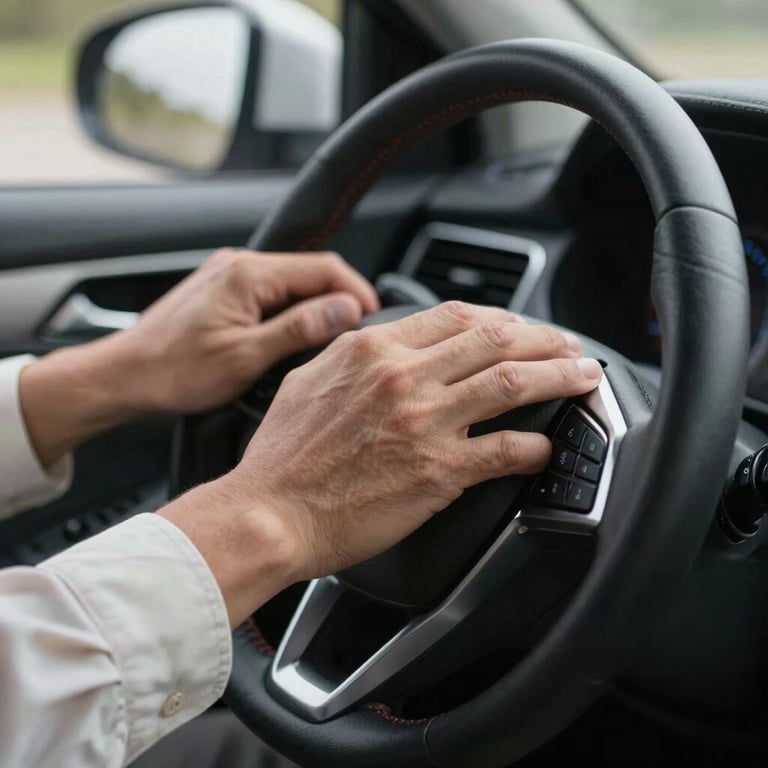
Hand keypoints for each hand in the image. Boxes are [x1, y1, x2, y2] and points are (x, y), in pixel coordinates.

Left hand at [20, 249, 377, 467]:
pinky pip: (270, 292)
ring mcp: (228, 275)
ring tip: (332, 339)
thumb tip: (346, 308)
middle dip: (340, 298)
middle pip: (310, 271)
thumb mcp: (246, 356)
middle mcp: (238, 265)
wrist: (125, 375)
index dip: (357, 292)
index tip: (374, 319)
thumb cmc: (174, 371)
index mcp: (248, 274)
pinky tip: (296, 335)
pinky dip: (291, 309)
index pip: (324, 268)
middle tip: (358, 335)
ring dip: (316, 304)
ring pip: (291, 282)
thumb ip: (300, 328)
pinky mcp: (222, 290)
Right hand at [162, 302, 602, 626]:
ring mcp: (425, 422)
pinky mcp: (438, 471)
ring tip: (585, 376)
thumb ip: (350, 354)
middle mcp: (405, 376)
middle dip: (545, 338)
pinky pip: (505, 449)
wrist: (269, 512)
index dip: (501, 317)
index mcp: (373, 349)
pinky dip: (536, 445)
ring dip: (559, 376)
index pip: (456, 316)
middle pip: (495, 339)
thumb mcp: (308, 380)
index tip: (520, 327)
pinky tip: (548, 447)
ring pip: (512, 382)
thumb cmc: (282, 456)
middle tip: (569, 345)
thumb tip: (379, 343)